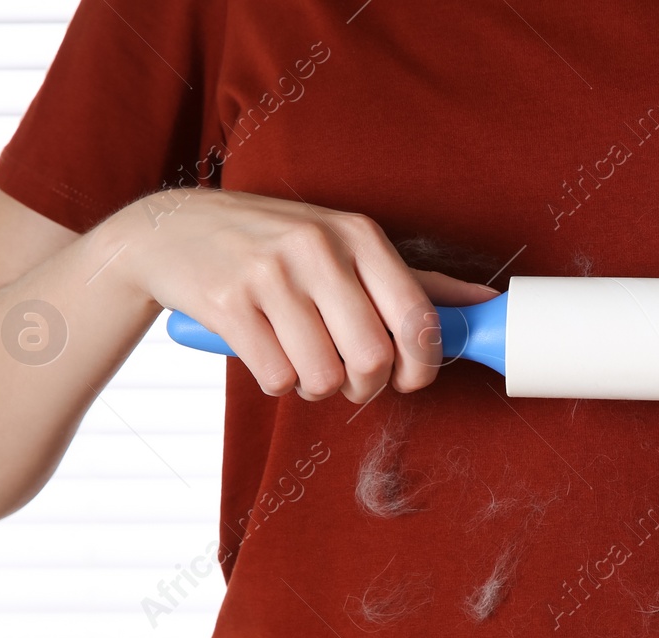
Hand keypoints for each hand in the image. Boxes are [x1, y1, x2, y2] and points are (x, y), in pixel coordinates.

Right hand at [109, 188, 498, 402]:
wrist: (171, 230)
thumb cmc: (274, 243)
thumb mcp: (346, 245)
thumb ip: (416, 281)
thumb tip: (486, 303)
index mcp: (359, 234)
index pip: (418, 318)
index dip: (423, 366)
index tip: (410, 378)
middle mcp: (318, 248)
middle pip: (373, 359)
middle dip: (365, 385)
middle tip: (348, 375)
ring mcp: (270, 273)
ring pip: (323, 377)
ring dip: (316, 387)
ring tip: (300, 358)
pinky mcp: (228, 303)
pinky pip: (277, 378)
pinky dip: (277, 381)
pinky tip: (265, 351)